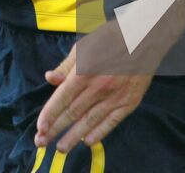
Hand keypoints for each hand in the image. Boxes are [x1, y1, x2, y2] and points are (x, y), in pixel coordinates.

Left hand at [35, 22, 152, 153]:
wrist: (146, 36)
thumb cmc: (112, 37)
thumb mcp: (86, 44)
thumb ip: (67, 65)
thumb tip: (50, 78)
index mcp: (85, 69)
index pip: (62, 98)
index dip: (49, 115)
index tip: (39, 128)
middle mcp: (99, 86)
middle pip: (73, 113)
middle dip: (55, 129)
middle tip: (42, 142)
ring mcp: (116, 95)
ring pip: (90, 121)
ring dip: (73, 137)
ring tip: (61, 148)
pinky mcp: (130, 101)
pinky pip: (112, 122)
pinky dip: (99, 133)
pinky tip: (88, 141)